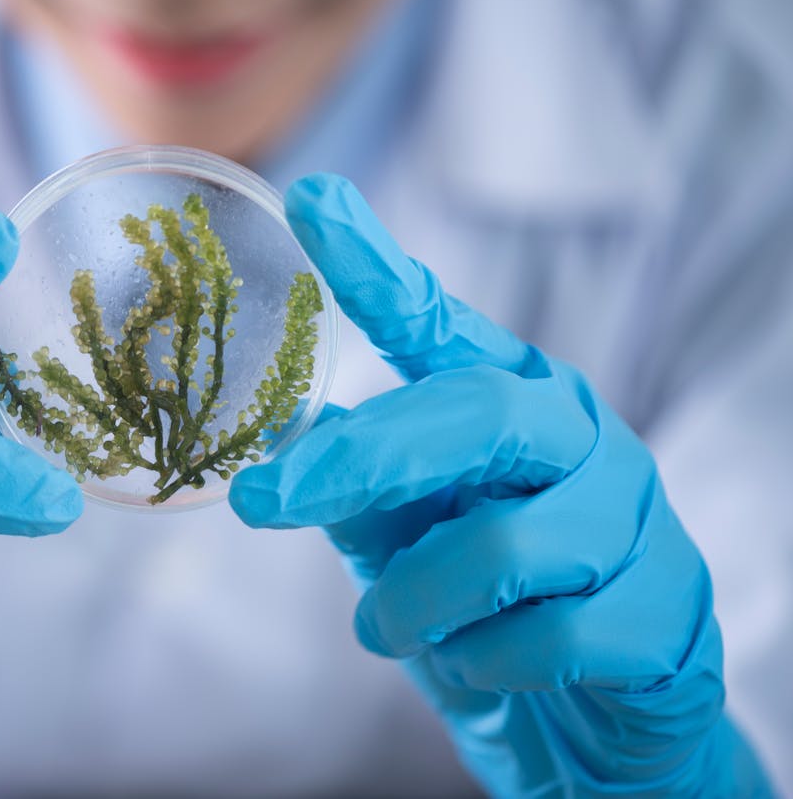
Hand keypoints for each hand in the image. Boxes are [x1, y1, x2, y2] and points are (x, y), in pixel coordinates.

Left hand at [229, 175, 770, 795]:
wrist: (594, 727)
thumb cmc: (488, 612)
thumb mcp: (408, 540)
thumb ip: (360, 487)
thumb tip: (286, 431)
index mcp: (512, 404)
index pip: (439, 324)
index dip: (374, 266)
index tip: (309, 200)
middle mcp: (581, 441)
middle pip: (474, 415)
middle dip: (359, 462)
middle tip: (260, 502)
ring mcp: (635, 525)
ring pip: (506, 547)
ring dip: (417, 602)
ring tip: (388, 630)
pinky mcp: (666, 619)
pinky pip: (550, 640)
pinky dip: (483, 664)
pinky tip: (477, 666)